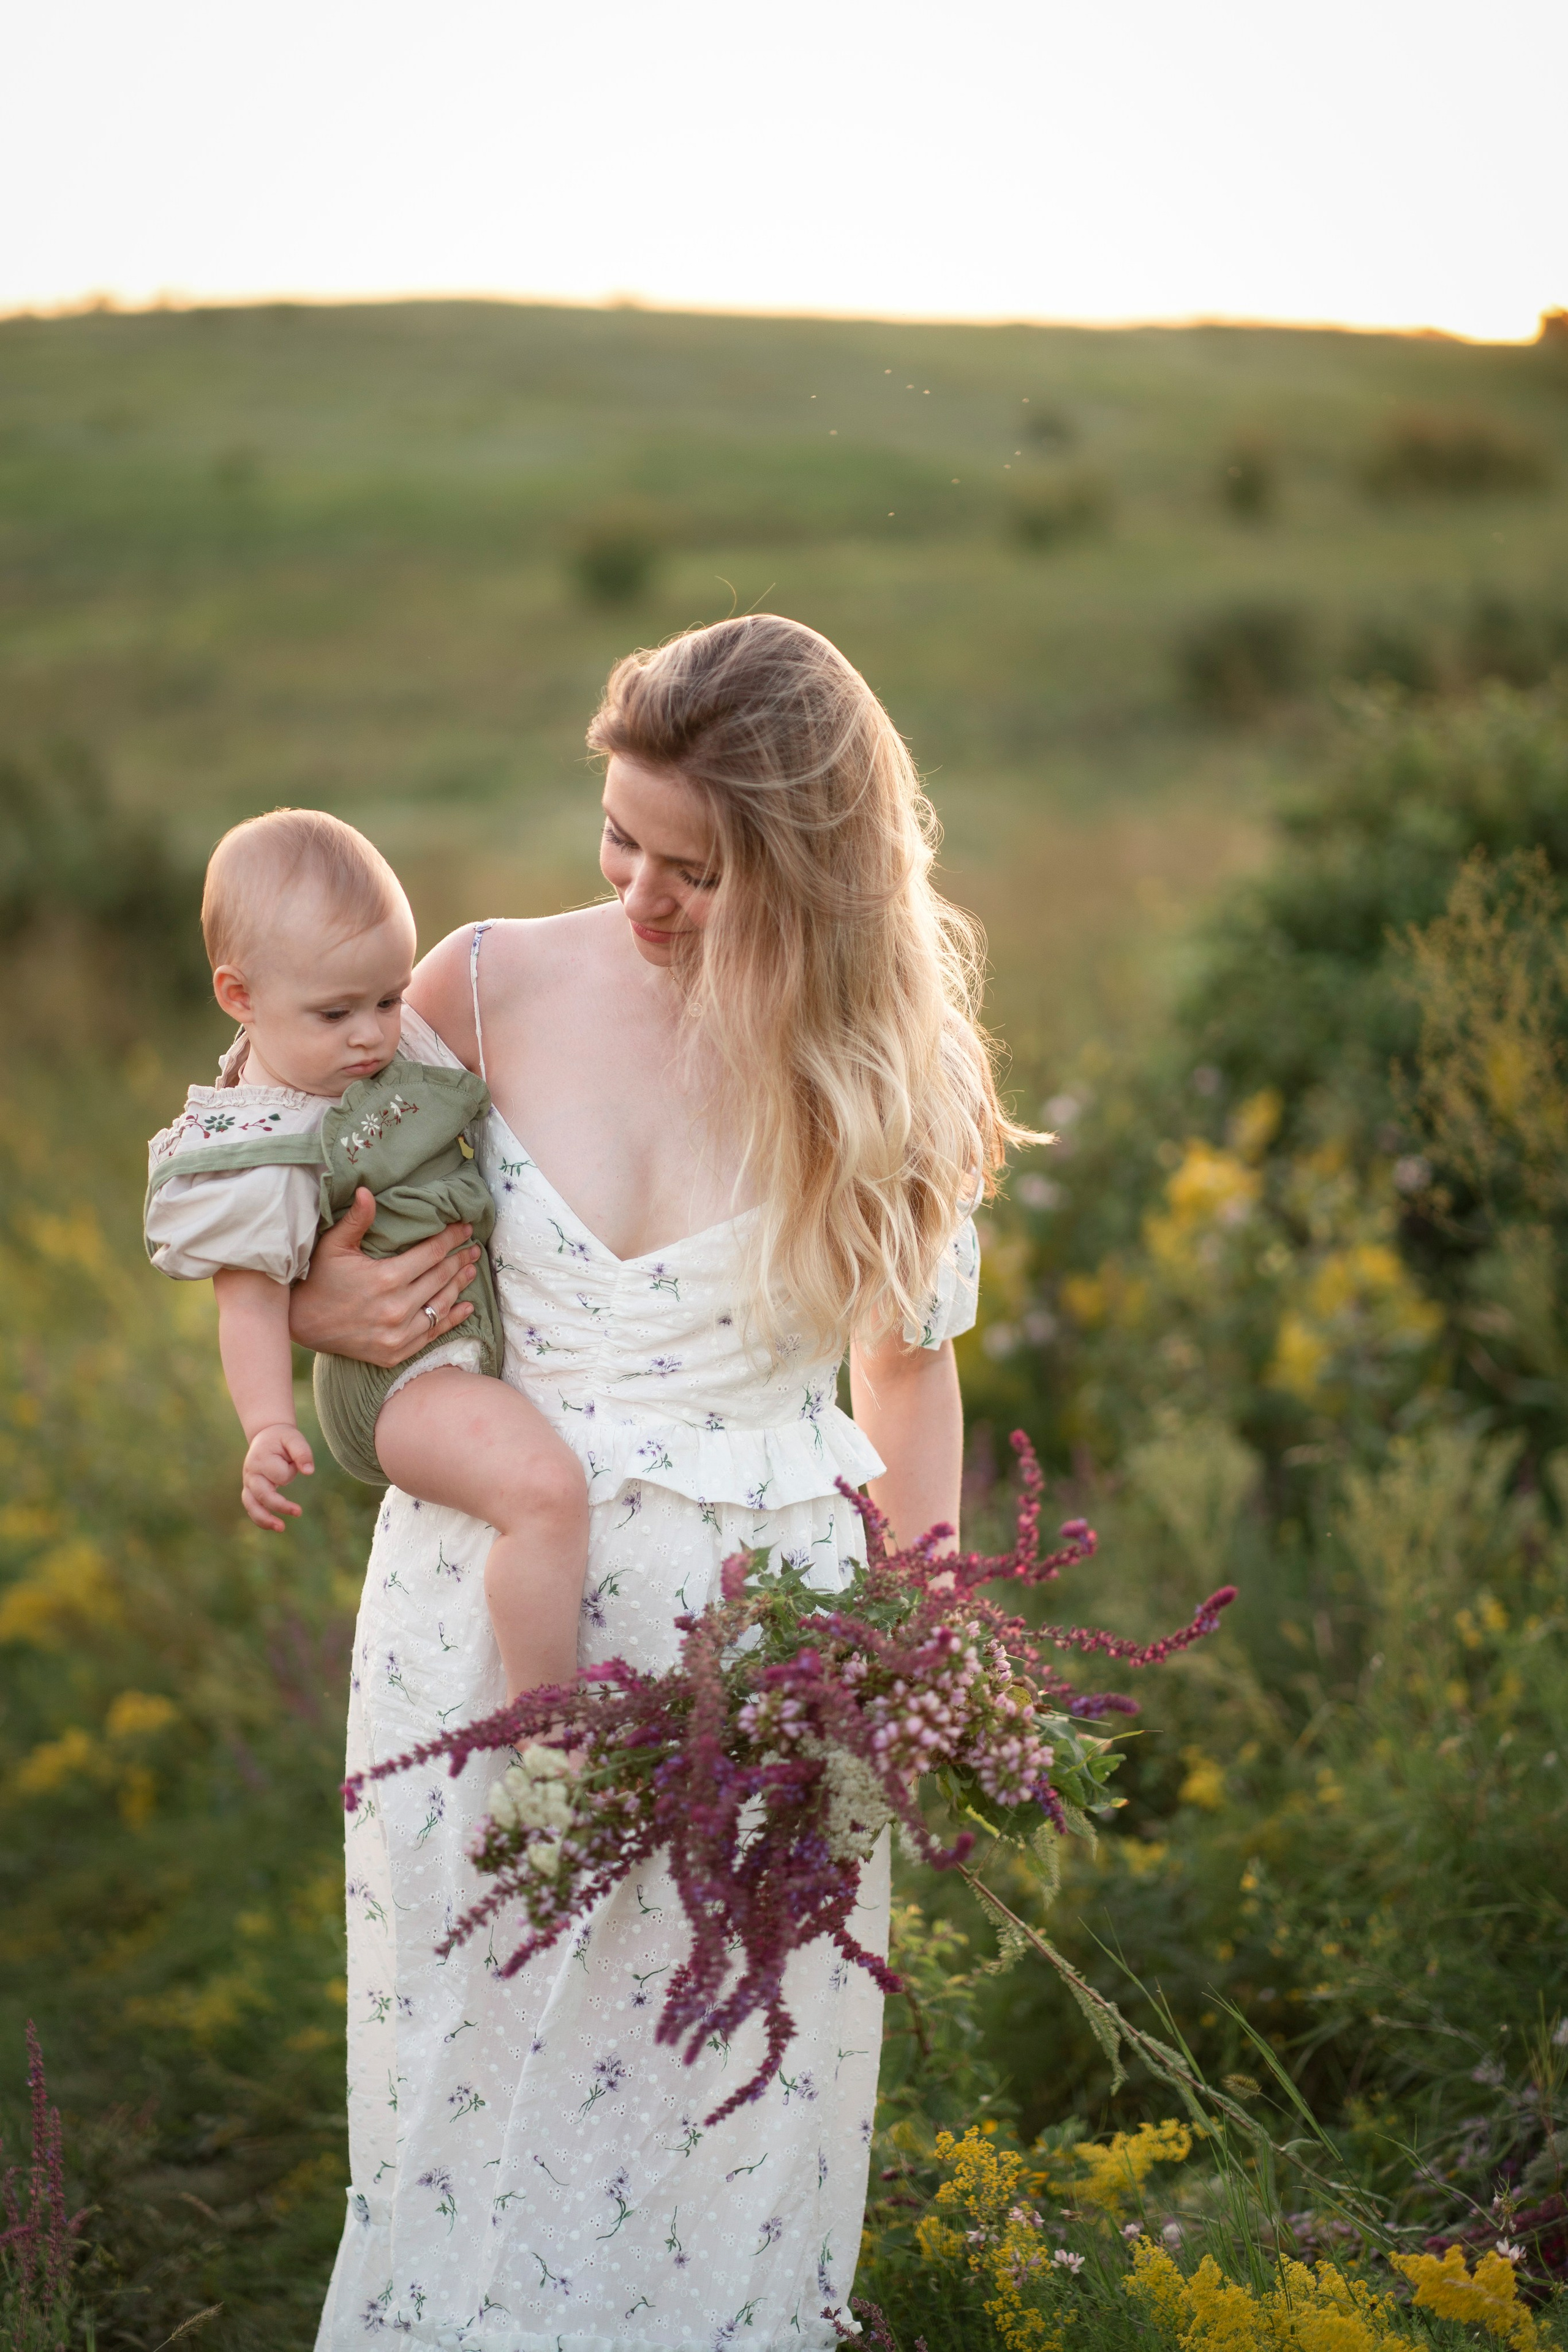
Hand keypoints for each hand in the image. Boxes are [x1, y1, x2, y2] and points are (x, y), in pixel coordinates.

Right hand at [242, 1422, 314, 1531]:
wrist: (266, 1436)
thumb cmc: (282, 1439)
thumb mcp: (294, 1438)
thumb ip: (302, 1453)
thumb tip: (309, 1472)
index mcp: (261, 1459)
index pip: (280, 1475)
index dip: (291, 1470)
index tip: (293, 1461)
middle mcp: (251, 1473)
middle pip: (263, 1494)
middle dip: (280, 1505)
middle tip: (299, 1512)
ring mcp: (248, 1483)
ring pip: (252, 1505)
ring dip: (265, 1519)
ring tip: (281, 1528)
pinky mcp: (250, 1491)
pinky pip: (252, 1508)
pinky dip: (260, 1519)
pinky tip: (273, 1526)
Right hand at [288, 1188, 482, 1367]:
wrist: (303, 1323)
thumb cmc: (319, 1278)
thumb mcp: (334, 1245)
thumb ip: (356, 1219)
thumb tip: (367, 1190)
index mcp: (386, 1278)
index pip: (431, 1253)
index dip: (451, 1238)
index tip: (465, 1228)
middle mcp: (397, 1308)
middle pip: (440, 1277)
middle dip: (459, 1259)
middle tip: (473, 1248)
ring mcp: (398, 1334)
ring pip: (441, 1305)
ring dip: (460, 1286)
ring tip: (470, 1270)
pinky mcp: (396, 1352)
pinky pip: (432, 1334)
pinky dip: (452, 1319)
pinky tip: (466, 1306)